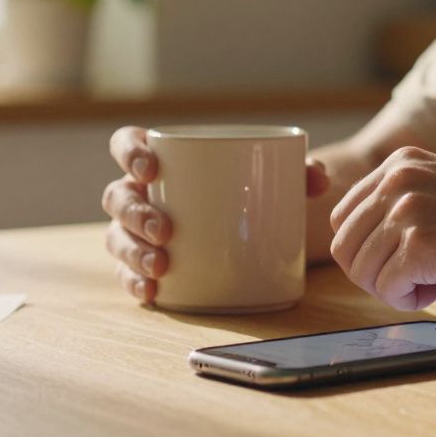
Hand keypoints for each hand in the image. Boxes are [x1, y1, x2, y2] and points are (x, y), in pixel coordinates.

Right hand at [103, 126, 332, 304]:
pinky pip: (127, 274)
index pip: (127, 144)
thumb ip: (297, 172)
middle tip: (166, 230)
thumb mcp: (273, 177)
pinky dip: (135, 283)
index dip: (129, 152)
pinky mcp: (144, 265)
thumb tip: (318, 177)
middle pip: (117, 196)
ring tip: (161, 266)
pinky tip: (152, 292)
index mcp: (162, 162)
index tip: (152, 168)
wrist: (253, 228)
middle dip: (135, 213)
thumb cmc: (251, 191)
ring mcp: (138, 231)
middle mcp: (141, 194)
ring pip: (117, 237)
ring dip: (133, 251)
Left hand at [328, 146, 435, 310]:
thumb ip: (398, 206)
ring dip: (397, 287)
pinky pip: (387, 291)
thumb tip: (352, 247)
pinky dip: (412, 299)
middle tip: (420, 275)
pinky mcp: (421, 245)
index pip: (343, 219)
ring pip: (362, 273)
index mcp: (400, 163)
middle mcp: (398, 179)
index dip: (369, 250)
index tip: (406, 256)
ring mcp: (408, 209)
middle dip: (376, 273)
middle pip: (344, 248)